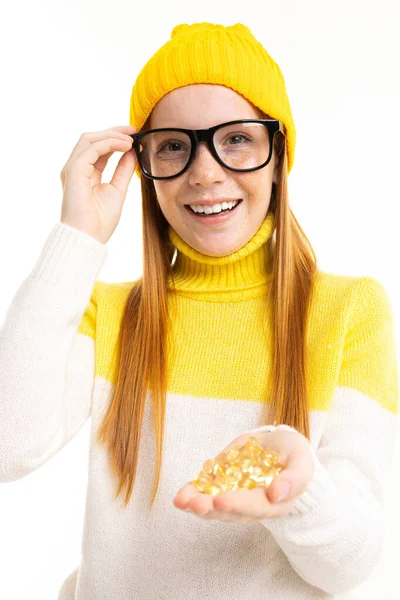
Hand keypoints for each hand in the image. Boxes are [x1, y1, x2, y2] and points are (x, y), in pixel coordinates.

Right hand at [60, 125, 136, 244]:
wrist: (88, 238)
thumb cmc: (100, 222)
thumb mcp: (118, 190)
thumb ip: (123, 170)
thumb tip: (132, 152)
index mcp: (85, 173)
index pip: (99, 148)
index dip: (115, 138)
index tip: (134, 135)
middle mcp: (76, 168)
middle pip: (92, 138)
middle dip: (113, 131)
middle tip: (134, 130)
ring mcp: (73, 168)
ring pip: (90, 139)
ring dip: (112, 135)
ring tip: (131, 139)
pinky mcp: (74, 170)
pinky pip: (92, 148)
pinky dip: (109, 143)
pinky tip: (125, 146)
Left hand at [173, 429, 314, 522]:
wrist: (281, 447)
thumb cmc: (294, 455)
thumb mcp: (302, 461)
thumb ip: (295, 478)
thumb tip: (278, 493)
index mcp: (274, 504)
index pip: (254, 507)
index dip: (238, 505)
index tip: (222, 500)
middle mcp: (251, 506)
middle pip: (229, 512)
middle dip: (210, 508)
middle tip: (195, 503)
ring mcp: (234, 496)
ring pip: (213, 506)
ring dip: (196, 504)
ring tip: (182, 500)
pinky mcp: (222, 485)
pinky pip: (205, 492)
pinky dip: (192, 492)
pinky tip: (180, 494)